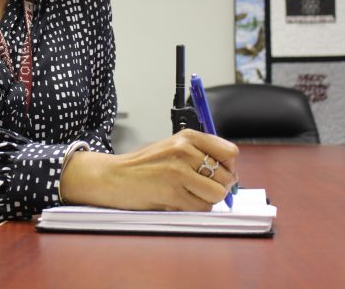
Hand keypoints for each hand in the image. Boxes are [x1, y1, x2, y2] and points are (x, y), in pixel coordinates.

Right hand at [59, 129, 237, 210]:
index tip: (218, 175)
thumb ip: (200, 154)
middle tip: (199, 188)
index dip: (229, 168)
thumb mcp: (173, 147)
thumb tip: (231, 175)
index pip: (230, 152)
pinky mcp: (172, 191)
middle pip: (226, 176)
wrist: (113, 176)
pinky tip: (177, 201)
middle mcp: (184, 150)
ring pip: (216, 194)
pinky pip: (201, 207)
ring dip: (206, 200)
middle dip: (218, 187)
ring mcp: (178, 170)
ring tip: (187, 194)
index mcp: (187, 136)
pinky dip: (193, 209)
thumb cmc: (144, 165)